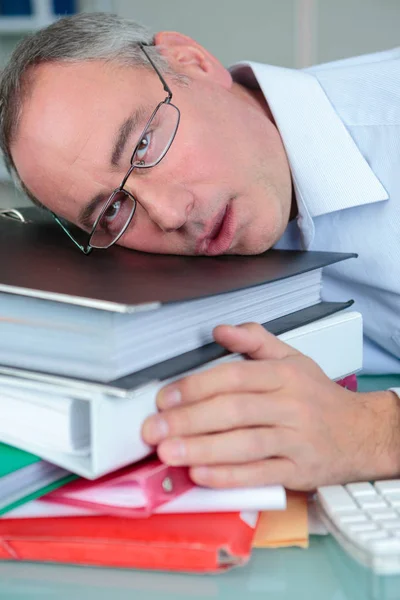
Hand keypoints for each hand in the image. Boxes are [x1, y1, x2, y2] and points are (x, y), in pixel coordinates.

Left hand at [141, 323, 399, 489]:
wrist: (361, 433)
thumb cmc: (319, 397)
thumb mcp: (293, 358)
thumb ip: (255, 341)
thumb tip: (220, 329)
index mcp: (284, 375)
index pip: (235, 376)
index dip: (195, 387)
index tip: (165, 397)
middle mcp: (290, 406)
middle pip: (234, 410)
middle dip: (189, 420)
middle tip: (154, 428)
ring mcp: (296, 440)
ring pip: (244, 444)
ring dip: (202, 449)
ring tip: (168, 452)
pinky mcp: (299, 471)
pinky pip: (260, 474)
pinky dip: (228, 476)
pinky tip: (200, 473)